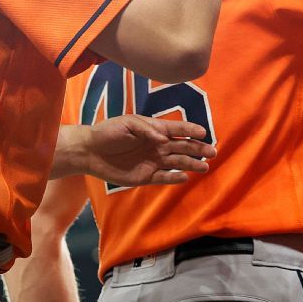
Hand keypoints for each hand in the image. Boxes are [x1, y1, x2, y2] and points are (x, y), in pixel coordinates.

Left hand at [75, 115, 216, 186]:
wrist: (90, 152)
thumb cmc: (108, 133)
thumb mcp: (127, 124)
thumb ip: (147, 130)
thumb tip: (164, 140)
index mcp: (155, 129)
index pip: (177, 129)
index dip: (191, 130)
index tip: (204, 133)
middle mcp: (158, 145)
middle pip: (183, 146)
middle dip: (198, 149)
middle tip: (212, 152)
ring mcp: (153, 161)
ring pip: (177, 162)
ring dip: (191, 164)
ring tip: (204, 167)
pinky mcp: (146, 176)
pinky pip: (164, 177)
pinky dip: (174, 177)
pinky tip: (184, 177)